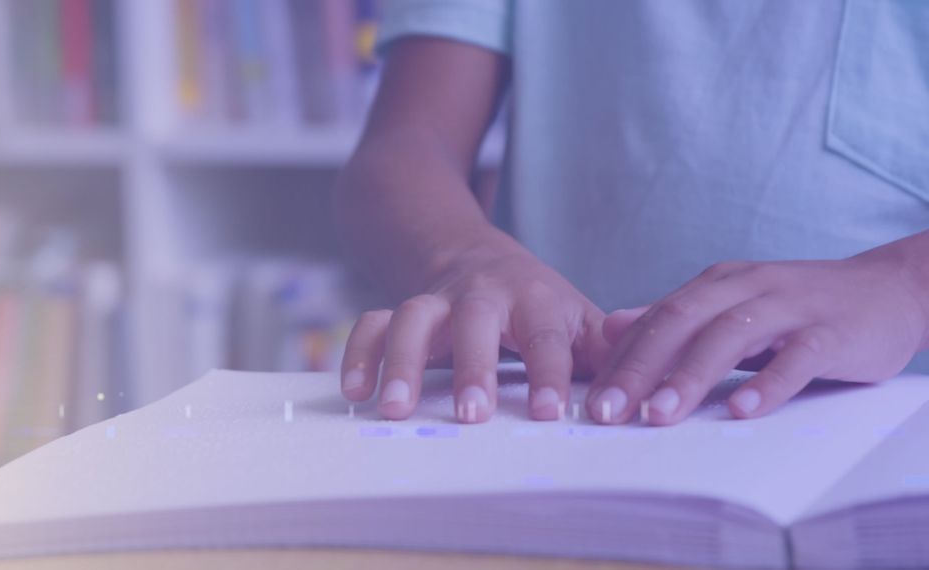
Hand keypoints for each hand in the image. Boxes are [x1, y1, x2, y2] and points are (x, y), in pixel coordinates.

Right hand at [340, 243, 609, 422]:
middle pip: (474, 319)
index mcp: (533, 300)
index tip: (548, 415)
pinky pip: (372, 323)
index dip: (549, 373)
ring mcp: (436, 300)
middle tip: (470, 415)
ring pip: (412, 317)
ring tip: (394, 409)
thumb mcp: (576, 317)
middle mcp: (481, 295)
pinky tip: (355, 392)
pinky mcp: (400, 309)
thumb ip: (607, 350)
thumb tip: (641, 384)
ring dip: (401, 360)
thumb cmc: (535, 304)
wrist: (475, 255)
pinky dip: (359, 353)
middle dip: (471, 365)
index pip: (545, 336)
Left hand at [589, 244, 928, 424]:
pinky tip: (743, 410)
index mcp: (716, 284)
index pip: (657, 320)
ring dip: (690, 376)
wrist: (891, 288)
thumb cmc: (799, 307)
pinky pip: (797, 355)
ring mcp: (790, 307)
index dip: (621, 361)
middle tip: (609, 412)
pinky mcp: (833, 331)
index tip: (591, 402)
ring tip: (659, 415)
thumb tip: (610, 329)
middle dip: (639, 369)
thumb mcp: (731, 305)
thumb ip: (673, 318)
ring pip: (731, 336)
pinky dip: (769, 381)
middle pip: (681, 323)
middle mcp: (746, 288)